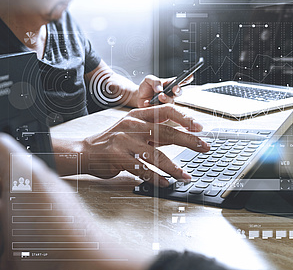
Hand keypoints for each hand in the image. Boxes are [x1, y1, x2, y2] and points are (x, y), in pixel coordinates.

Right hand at [81, 104, 209, 186]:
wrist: (86, 151)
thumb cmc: (113, 140)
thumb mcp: (133, 128)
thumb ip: (154, 130)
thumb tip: (180, 134)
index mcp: (137, 115)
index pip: (166, 111)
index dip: (185, 118)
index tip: (199, 127)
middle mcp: (132, 125)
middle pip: (166, 132)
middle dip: (188, 141)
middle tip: (204, 147)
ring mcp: (125, 141)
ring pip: (156, 154)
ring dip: (174, 167)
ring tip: (186, 175)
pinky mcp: (119, 158)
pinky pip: (143, 170)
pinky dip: (156, 178)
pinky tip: (165, 183)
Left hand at [137, 74, 192, 107]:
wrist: (137, 97)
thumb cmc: (146, 87)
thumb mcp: (148, 80)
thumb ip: (155, 81)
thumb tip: (160, 89)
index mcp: (170, 84)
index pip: (180, 81)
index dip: (187, 79)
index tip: (189, 76)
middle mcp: (170, 94)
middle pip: (179, 92)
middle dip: (177, 90)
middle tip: (174, 88)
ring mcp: (167, 103)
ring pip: (171, 102)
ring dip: (166, 99)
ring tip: (159, 96)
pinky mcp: (161, 112)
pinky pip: (160, 110)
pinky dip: (152, 105)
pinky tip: (147, 102)